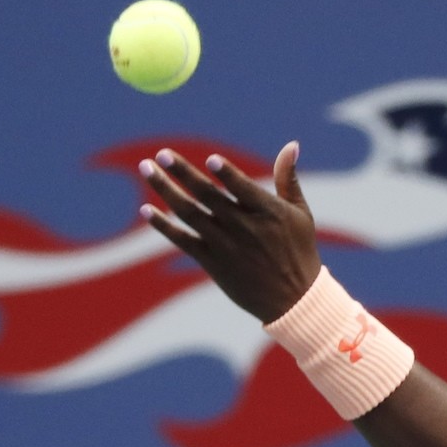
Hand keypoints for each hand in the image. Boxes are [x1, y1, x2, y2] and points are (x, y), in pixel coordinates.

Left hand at [139, 142, 322, 323]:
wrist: (293, 301)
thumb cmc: (299, 252)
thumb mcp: (300, 214)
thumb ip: (288, 179)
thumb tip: (291, 145)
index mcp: (267, 212)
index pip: (243, 188)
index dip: (227, 174)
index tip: (210, 160)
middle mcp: (243, 227)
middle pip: (207, 195)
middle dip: (183, 173)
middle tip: (162, 154)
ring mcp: (225, 245)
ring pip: (189, 213)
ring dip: (165, 190)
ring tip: (146, 169)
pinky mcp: (212, 262)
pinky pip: (183, 240)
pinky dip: (164, 226)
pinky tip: (147, 211)